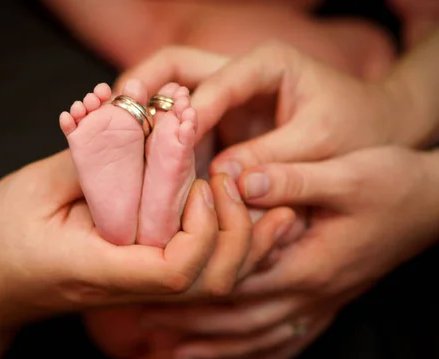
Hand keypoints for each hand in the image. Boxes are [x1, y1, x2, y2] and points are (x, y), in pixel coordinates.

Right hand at [0, 150, 294, 329]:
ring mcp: (138, 284)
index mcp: (102, 269)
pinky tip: (237, 209)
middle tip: (231, 178)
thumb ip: (91, 159)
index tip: (198, 184)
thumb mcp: (35, 189)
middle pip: (212, 281)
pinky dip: (224, 240)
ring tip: (252, 193)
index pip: (177, 270)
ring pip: (212, 279)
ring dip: (241, 238)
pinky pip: (195, 267)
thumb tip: (138, 122)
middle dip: (237, 232)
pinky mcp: (140, 273)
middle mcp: (130, 284)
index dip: (202, 228)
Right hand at [117, 43, 405, 179]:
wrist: (365, 134)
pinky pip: (175, 128)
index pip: (210, 78)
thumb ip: (275, 160)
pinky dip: (154, 144)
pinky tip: (138, 167)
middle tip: (108, 119)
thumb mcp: (320, 144)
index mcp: (265, 64)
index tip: (167, 144)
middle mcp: (235, 74)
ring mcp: (221, 100)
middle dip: (138, 88)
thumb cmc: (352, 130)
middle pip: (171, 66)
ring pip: (164, 94)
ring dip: (139, 117)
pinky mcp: (215, 125)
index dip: (185, 112)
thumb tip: (225, 179)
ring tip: (111, 145)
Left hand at [133, 146, 438, 358]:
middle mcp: (311, 291)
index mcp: (306, 263)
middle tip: (144, 332)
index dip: (191, 292)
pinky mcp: (332, 297)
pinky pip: (294, 336)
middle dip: (192, 328)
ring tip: (178, 357)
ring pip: (261, 335)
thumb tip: (238, 179)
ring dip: (219, 348)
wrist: (436, 202)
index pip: (234, 286)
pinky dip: (265, 353)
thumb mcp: (346, 173)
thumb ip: (292, 178)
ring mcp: (323, 299)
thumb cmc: (394, 183)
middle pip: (239, 320)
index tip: (151, 297)